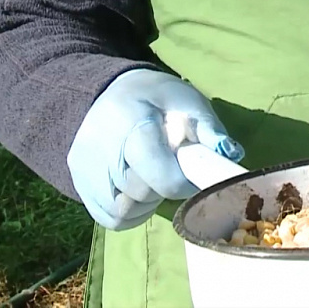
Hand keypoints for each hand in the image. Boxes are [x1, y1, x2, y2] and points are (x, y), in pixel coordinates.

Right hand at [67, 68, 244, 230]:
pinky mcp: (77, 181)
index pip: (160, 175)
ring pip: (123, 210)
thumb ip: (208, 129)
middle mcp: (99, 147)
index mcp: (131, 122)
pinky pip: (107, 216)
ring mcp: (83, 167)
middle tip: (173, 170)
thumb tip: (230, 155)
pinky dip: (129, 212)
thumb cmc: (157, 98)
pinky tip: (139, 190)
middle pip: (141, 193)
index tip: (193, 176)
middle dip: (164, 188)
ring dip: (146, 203)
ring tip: (154, 176)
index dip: (184, 183)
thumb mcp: (188, 101)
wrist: (110, 92)